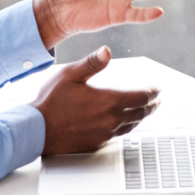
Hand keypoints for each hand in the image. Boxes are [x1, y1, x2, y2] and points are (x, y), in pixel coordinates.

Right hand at [32, 47, 159, 154]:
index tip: (157, 88)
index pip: (141, 97)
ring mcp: (105, 133)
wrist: (36, 130)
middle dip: (151, 104)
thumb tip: (106, 51)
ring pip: (132, 125)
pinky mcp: (97, 143)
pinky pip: (119, 134)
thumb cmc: (50, 102)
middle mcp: (111, 119)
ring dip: (141, 116)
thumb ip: (92, 63)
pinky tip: (125, 123)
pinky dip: (127, 126)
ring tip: (146, 110)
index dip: (152, 92)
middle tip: (157, 100)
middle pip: (141, 112)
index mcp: (108, 100)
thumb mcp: (70, 74)